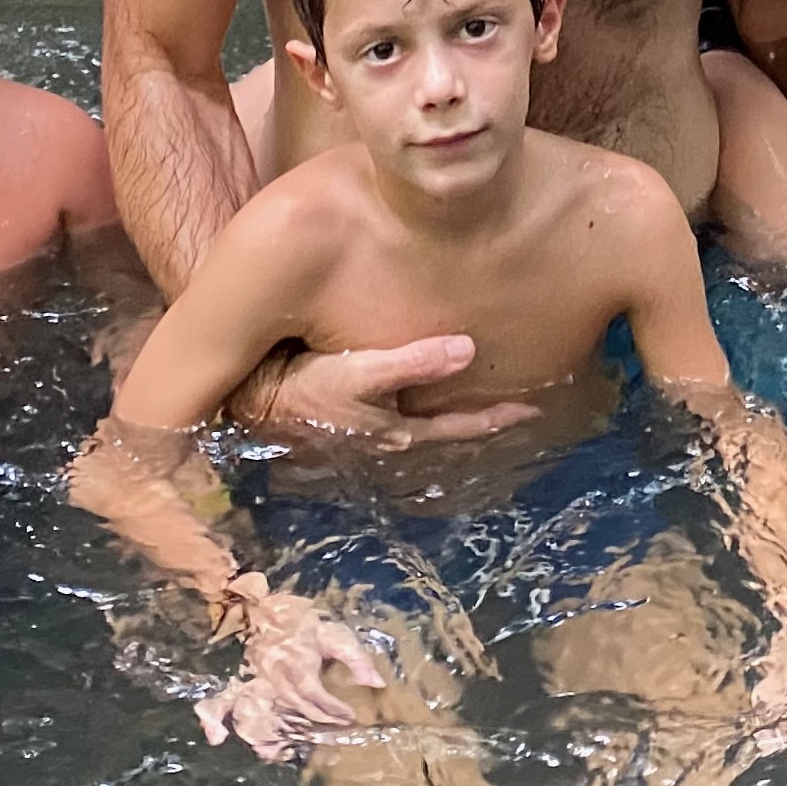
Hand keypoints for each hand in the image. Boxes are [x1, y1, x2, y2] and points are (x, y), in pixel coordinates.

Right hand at [196, 589, 386, 757]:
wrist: (260, 603)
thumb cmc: (299, 619)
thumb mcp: (332, 631)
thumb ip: (355, 657)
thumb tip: (377, 683)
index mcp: (299, 667)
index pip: (319, 700)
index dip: (337, 712)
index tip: (351, 717)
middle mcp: (275, 680)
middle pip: (298, 712)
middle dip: (320, 723)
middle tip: (337, 728)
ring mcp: (254, 682)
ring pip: (268, 715)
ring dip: (284, 730)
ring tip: (301, 739)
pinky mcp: (239, 680)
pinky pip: (223, 704)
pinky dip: (216, 721)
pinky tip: (218, 738)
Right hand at [249, 334, 536, 447]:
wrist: (251, 400)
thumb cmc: (305, 388)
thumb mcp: (359, 374)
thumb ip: (411, 363)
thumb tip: (469, 350)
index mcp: (400, 430)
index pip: (461, 427)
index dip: (497, 417)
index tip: (535, 408)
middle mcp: (390, 434)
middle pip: (449, 427)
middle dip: (482, 415)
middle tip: (520, 402)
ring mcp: (371, 427)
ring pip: (427, 419)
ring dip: (454, 409)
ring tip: (481, 392)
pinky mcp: (352, 413)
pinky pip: (403, 408)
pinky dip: (424, 401)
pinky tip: (425, 388)